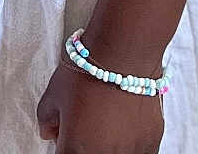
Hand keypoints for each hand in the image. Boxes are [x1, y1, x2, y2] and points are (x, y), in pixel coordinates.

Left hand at [37, 60, 163, 152]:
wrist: (122, 52)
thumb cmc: (87, 71)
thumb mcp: (53, 93)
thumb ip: (47, 120)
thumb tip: (50, 132)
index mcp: (75, 150)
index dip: (63, 142)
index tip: (65, 133)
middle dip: (84, 143)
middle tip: (84, 121)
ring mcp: (130, 152)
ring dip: (107, 143)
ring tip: (105, 119)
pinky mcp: (150, 143)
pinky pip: (136, 150)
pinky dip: (129, 142)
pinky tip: (124, 122)